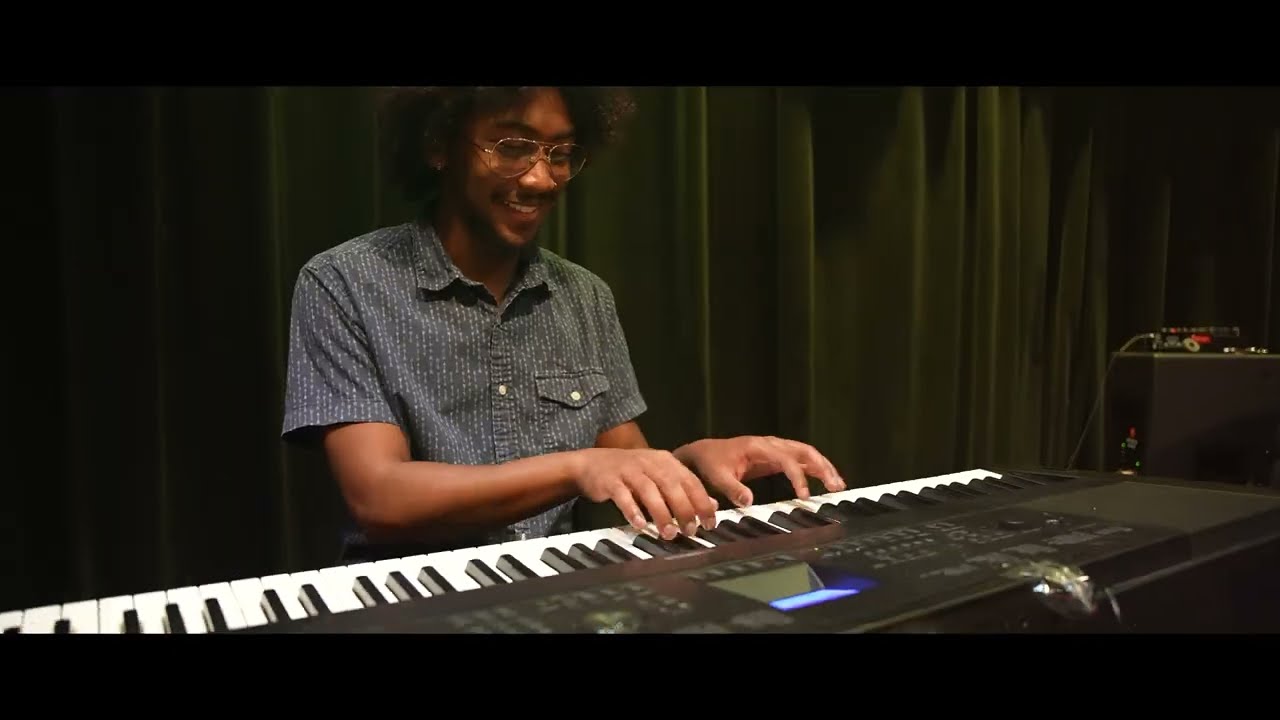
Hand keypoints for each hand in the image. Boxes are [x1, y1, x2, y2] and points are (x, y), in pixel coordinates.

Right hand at [572, 448, 718, 538]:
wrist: (591, 463)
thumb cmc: (629, 473)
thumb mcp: (659, 476)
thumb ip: (684, 489)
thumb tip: (712, 505)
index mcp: (664, 461)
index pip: (689, 480)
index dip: (701, 501)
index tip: (709, 522)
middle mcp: (649, 462)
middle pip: (671, 485)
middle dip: (684, 509)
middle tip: (691, 531)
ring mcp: (628, 470)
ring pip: (649, 491)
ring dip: (661, 514)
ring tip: (669, 533)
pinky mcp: (610, 480)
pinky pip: (623, 496)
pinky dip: (632, 510)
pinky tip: (640, 525)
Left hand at [674, 436, 844, 506]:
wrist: (705, 452)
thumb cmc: (711, 463)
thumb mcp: (717, 476)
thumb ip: (732, 488)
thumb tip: (749, 502)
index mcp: (758, 447)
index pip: (785, 459)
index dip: (797, 477)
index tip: (804, 496)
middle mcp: (770, 444)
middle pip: (803, 450)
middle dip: (822, 467)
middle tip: (835, 487)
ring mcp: (775, 449)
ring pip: (806, 453)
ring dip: (823, 467)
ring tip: (838, 485)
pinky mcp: (776, 457)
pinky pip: (800, 460)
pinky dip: (815, 469)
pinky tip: (826, 482)